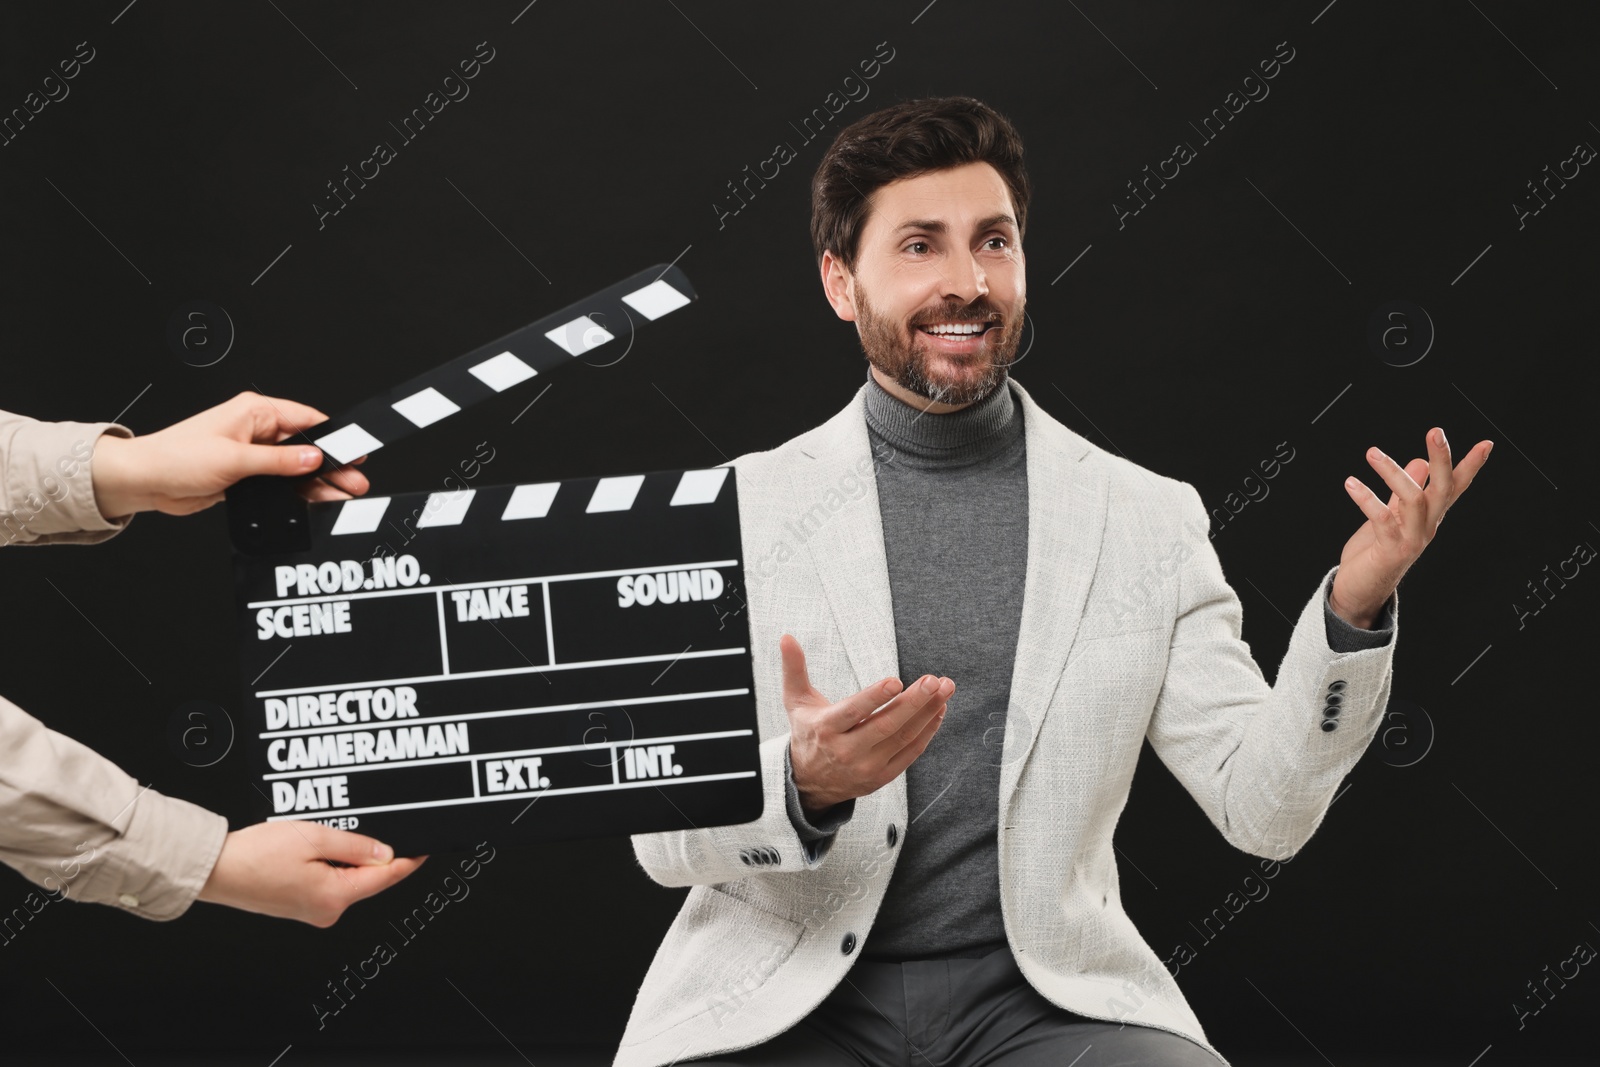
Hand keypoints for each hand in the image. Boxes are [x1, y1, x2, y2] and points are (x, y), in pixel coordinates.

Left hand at [91, 391, 369, 518]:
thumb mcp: (235, 458)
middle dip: (331, 466)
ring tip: (341, 497)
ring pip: (296, 468)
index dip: (333, 437)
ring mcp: (252, 453)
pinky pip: (281, 484)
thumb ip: (279, 461)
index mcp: (254, 411)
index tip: (354, 452)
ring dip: (317, 483)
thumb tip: (313, 458)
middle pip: (305, 447)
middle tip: (354, 482)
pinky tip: (314, 503)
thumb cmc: (175, 458)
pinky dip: (297, 494)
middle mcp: (256, 430)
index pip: (306, 419)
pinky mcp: (247, 475)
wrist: (145, 481)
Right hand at [196, 821, 425, 927]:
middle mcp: (326, 910)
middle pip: (367, 878)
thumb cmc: (255, 854)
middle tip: (375, 826)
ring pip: (347, 878)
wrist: (216, 868)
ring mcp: (312, 911)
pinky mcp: (300, 905)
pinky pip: (328, 881)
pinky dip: (331, 863)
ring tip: (333, 833)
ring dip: (348, 856)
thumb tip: (385, 855)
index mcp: (334, 897)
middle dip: (374, 853)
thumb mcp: (314, 838)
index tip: (424, 849)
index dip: (408, 861)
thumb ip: (355, 846)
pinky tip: (319, 846)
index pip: (385, 878)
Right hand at [781, 633, 951, 816]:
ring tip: (944, 690)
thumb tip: (786, 637)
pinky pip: (910, 754)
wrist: (809, 782)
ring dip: (927, 713)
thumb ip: (794, 669)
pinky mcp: (882, 777)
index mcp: (825, 728)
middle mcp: (846, 751)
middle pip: (885, 726)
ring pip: (903, 738)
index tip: (896, 681)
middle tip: (934, 681)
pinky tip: (938, 711)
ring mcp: (866, 767)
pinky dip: (927, 732)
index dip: (875, 697)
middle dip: (913, 702)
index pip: (853, 712)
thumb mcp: (795, 701)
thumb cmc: (808, 732)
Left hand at [1331, 426, 1491, 626]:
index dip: (1470, 466)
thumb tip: (1418, 462)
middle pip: (1443, 489)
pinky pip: (1382, 520)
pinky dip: (1367, 499)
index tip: (1486, 443)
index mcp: (1428, 516)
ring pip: (1414, 500)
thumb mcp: (1392, 516)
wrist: (1360, 591)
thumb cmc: (1374, 554)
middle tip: (1436, 431)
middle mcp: (1426, 527)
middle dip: (1442, 459)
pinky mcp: (1391, 550)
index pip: (1455, 487)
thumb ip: (1404, 492)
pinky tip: (1351, 484)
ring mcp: (1411, 540)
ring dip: (1394, 473)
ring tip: (1372, 453)